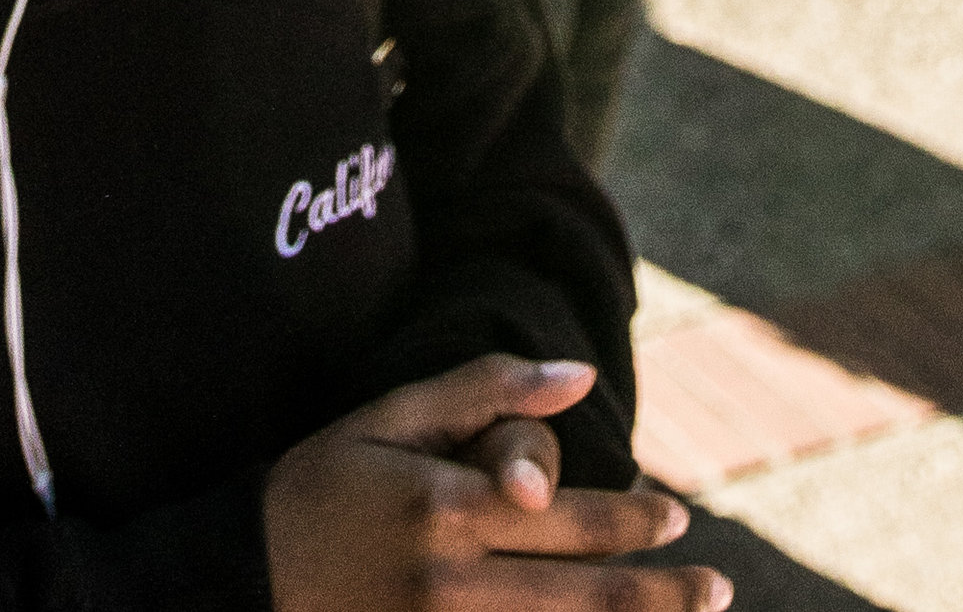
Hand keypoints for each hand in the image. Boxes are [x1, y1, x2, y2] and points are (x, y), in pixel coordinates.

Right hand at [262, 357, 727, 611]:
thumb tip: (577, 373)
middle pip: (585, 596)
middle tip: (718, 589)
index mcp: (448, 507)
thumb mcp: (392, 416)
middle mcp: (453, 582)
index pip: (572, 519)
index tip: (680, 519)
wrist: (244, 576)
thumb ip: (485, 391)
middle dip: (662, 596)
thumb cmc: (322, 485)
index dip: (636, 522)